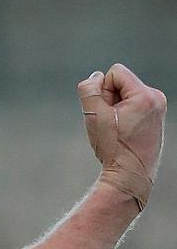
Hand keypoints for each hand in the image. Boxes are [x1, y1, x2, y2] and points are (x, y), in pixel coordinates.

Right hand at [78, 64, 166, 210]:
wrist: (130, 176)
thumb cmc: (113, 147)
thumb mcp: (93, 115)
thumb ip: (89, 89)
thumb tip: (96, 77)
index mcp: (146, 95)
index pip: (115, 73)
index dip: (103, 91)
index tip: (107, 114)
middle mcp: (157, 98)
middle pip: (121, 83)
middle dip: (110, 99)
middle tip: (112, 124)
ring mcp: (158, 108)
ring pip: (126, 94)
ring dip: (116, 108)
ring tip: (118, 130)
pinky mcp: (156, 117)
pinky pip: (133, 104)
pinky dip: (124, 114)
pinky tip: (124, 132)